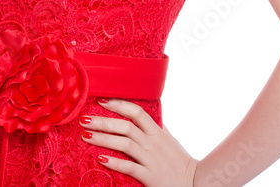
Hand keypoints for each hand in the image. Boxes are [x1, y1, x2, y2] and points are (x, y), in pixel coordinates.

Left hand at [80, 98, 197, 186]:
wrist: (195, 182)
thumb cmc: (179, 160)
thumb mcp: (169, 139)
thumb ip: (156, 125)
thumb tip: (146, 111)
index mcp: (157, 132)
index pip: (137, 112)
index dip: (118, 104)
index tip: (100, 100)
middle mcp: (153, 143)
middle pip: (126, 127)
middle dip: (103, 122)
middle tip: (84, 119)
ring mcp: (151, 159)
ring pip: (125, 145)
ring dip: (104, 139)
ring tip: (86, 136)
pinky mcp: (150, 176)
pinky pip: (130, 167)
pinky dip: (115, 162)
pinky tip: (101, 158)